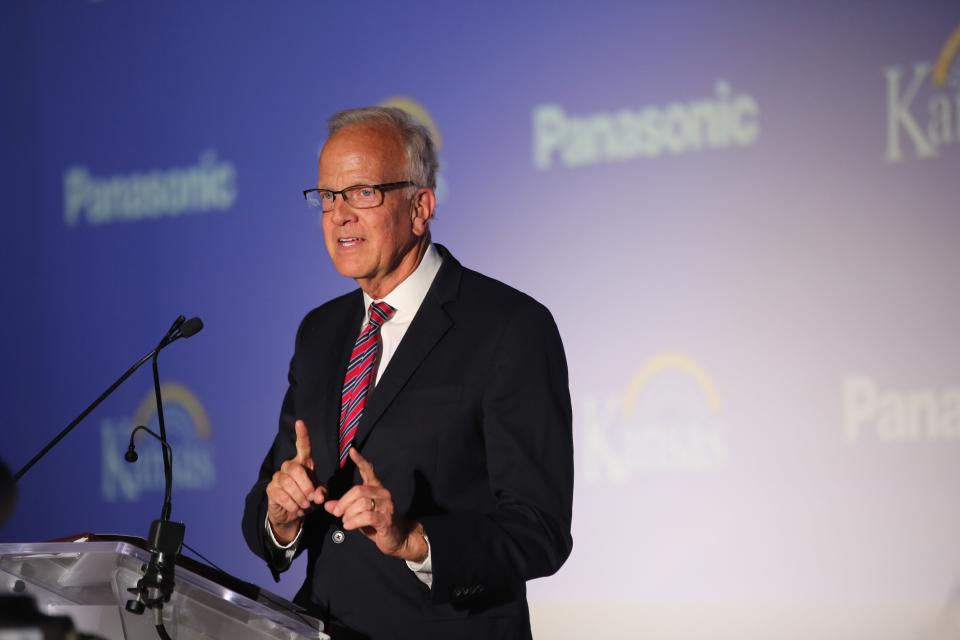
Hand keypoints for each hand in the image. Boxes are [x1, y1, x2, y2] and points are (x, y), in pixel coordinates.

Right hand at [266, 419, 325, 544]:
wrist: (292, 514)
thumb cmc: (308, 499)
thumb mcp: (319, 495)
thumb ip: (322, 492)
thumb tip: (318, 495)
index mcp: (304, 463)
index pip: (303, 446)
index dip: (302, 435)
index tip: (300, 422)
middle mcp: (289, 466)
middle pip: (296, 470)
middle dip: (306, 486)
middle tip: (312, 499)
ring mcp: (278, 476)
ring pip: (288, 483)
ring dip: (299, 497)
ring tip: (305, 505)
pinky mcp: (271, 489)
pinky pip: (281, 495)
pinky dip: (291, 504)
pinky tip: (296, 509)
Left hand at [325, 448, 427, 561]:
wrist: (396, 537)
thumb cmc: (375, 523)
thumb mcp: (357, 513)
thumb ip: (343, 507)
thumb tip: (327, 505)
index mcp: (376, 488)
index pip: (368, 470)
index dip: (360, 461)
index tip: (352, 451)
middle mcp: (383, 493)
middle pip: (358, 491)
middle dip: (343, 502)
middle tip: (336, 512)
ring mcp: (386, 506)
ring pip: (361, 504)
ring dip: (348, 514)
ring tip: (345, 522)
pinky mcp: (386, 519)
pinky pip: (367, 516)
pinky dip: (354, 521)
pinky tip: (348, 526)